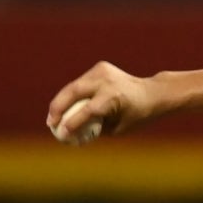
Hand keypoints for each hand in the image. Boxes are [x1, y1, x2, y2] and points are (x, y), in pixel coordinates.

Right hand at [46, 61, 160, 139]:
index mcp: (114, 97)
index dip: (72, 123)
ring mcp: (102, 71)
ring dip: (61, 101)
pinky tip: (64, 108)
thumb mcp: (118, 128)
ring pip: (73, 86)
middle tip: (50, 123)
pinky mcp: (99, 68)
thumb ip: (95, 129)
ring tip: (52, 118)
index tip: (61, 134)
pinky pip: (80, 84)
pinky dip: (71, 95)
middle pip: (74, 92)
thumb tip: (71, 132)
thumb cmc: (136, 116)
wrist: (151, 93)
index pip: (88, 110)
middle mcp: (106, 81)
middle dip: (58, 108)